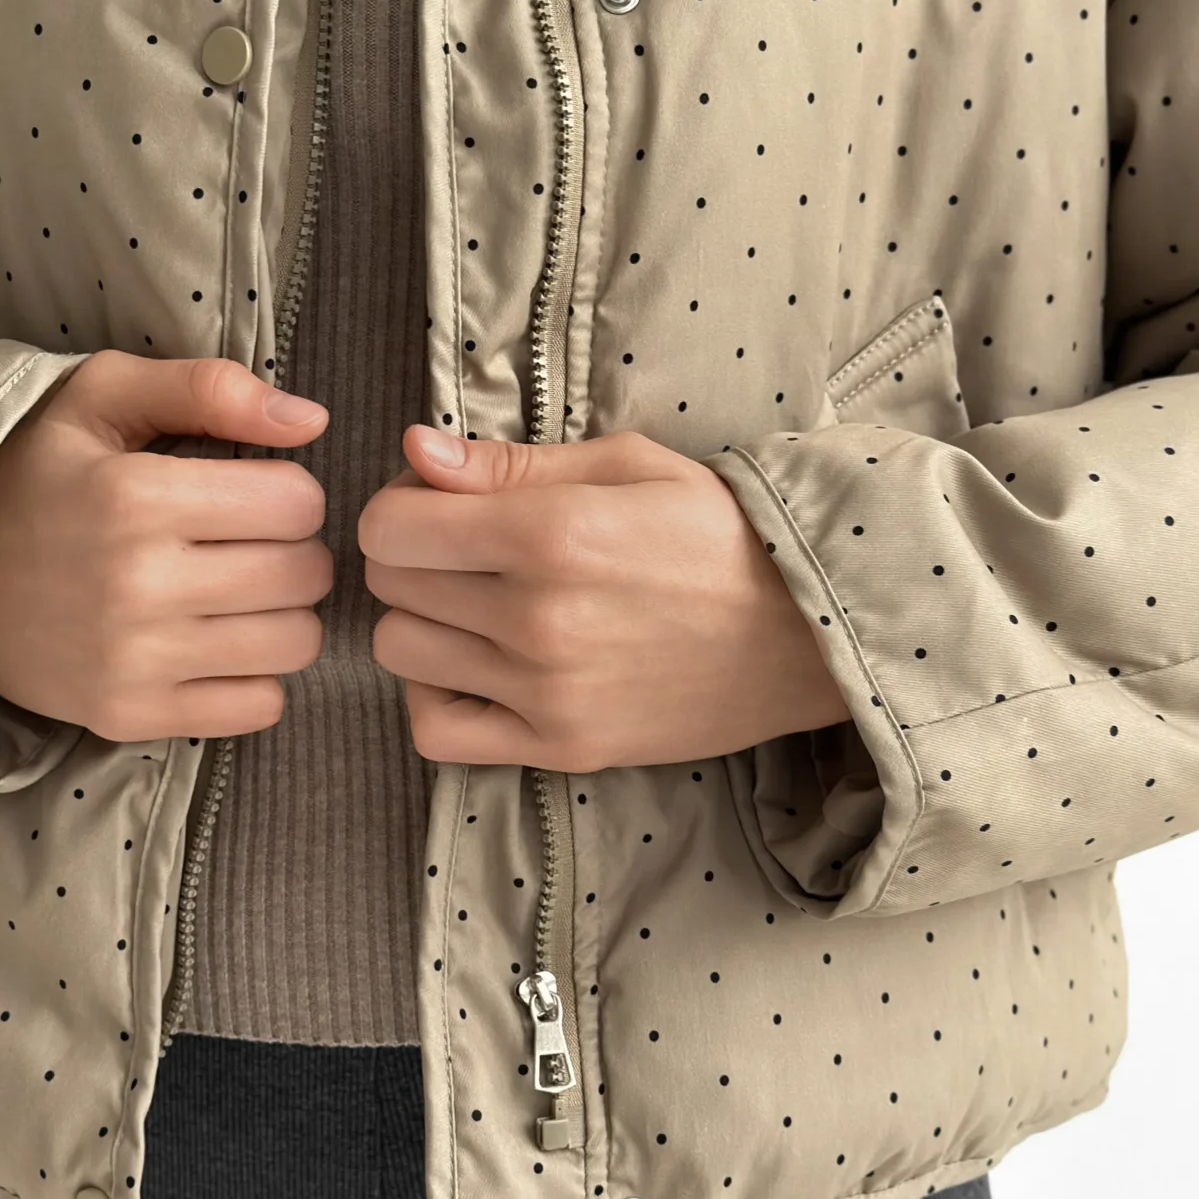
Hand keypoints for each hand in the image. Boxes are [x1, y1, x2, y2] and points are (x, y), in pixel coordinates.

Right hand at [0, 351, 334, 741]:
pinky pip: (261, 706)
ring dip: (284, 614)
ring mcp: (133, 662)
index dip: (290, 491)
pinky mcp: (128, 717)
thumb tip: (310, 419)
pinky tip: (218, 645)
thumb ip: (207, 388)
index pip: (297, 503)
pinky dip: (256, 676)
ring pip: (295, 643)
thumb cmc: (32, 472)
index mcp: (136, 497)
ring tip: (240, 593)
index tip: (255, 493)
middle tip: (253, 543)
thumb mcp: (100, 397)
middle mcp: (137, 585)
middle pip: (304, 575)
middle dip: (295, 550)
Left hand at [358, 425, 853, 770]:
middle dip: (411, 556)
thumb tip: (416, 452)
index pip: (390, 527)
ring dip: (420, 622)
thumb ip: (511, 463)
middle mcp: (537, 618)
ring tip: (470, 606)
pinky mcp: (561, 747)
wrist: (808, 629)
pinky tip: (471, 669)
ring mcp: (546, 692)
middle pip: (390, 586)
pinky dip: (433, 699)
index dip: (400, 506)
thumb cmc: (719, 531)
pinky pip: (437, 733)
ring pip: (400, 653)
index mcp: (551, 533)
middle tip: (460, 549)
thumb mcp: (627, 464)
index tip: (435, 503)